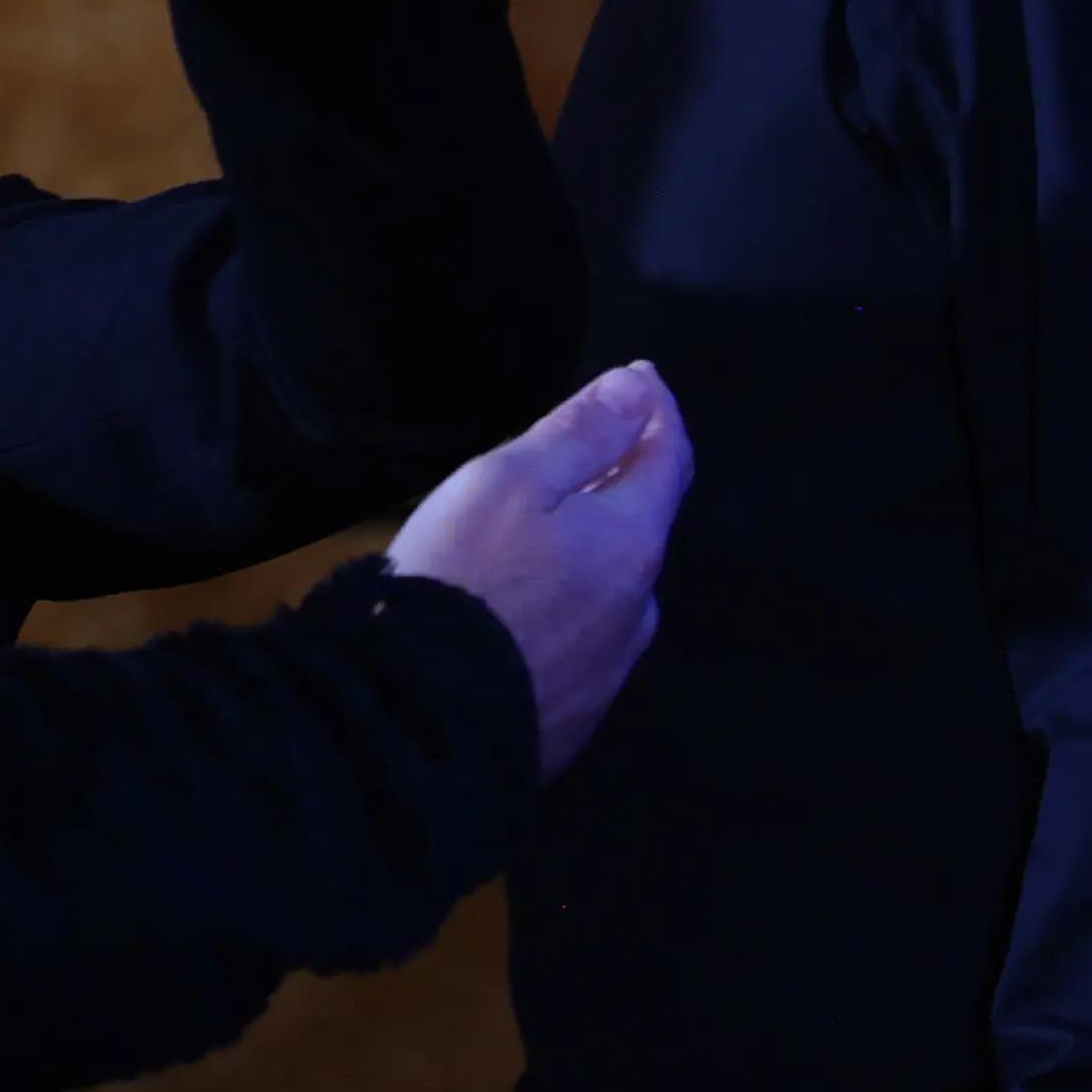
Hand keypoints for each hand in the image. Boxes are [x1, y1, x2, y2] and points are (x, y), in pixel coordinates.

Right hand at [388, 364, 685, 781]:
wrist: (423, 712)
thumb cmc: (463, 576)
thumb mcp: (507, 480)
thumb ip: (579, 433)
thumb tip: (640, 388)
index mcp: (632, 540)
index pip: (668, 456)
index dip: (654, 409)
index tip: (636, 376)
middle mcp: (638, 605)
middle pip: (641, 527)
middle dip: (620, 484)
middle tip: (579, 455)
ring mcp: (608, 668)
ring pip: (611, 592)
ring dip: (590, 556)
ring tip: (537, 540)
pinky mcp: (571, 715)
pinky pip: (577, 646)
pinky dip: (561, 613)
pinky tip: (518, 616)